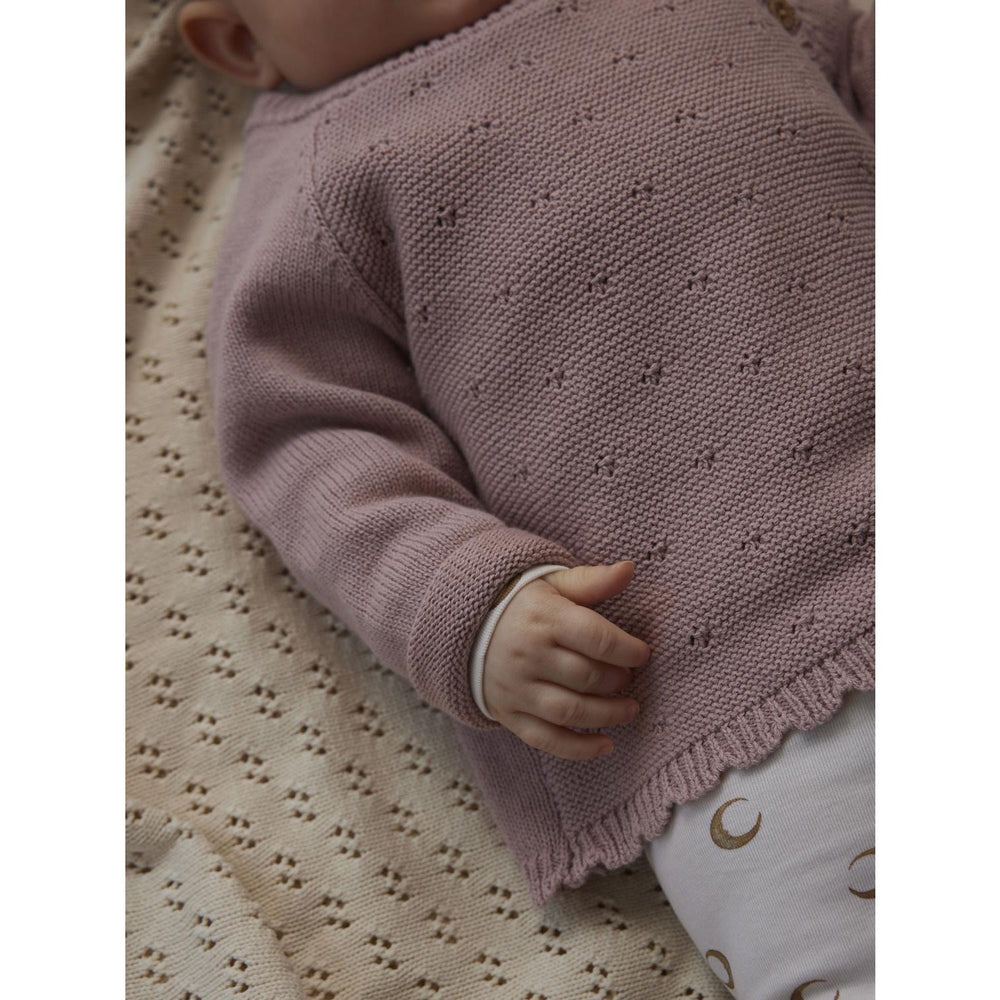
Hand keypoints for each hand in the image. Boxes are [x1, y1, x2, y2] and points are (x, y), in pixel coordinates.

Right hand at [482, 561, 650, 760]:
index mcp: (543, 618)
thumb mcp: (553, 584)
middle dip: (618, 680)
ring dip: (608, 715)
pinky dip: (579, 749)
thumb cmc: (523, 604)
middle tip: (630, 678)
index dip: (629, 650)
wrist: (467, 627)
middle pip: (588, 677)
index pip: (597, 639)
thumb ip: (592, 581)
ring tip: (630, 709)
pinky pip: (546, 739)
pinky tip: (606, 745)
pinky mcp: (509, 714)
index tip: (643, 654)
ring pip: (571, 711)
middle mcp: (528, 655)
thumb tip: (629, 568)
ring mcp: (516, 688)